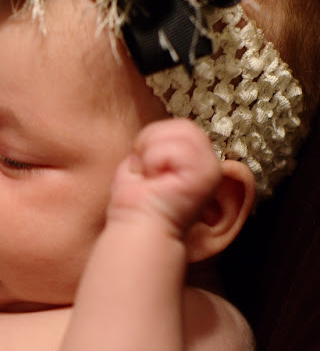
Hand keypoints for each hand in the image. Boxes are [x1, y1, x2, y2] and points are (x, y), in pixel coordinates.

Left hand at [107, 119, 221, 237]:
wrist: (139, 225)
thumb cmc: (138, 198)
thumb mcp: (148, 162)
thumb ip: (160, 144)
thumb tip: (153, 133)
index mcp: (198, 160)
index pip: (180, 127)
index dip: (154, 142)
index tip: (147, 169)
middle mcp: (210, 163)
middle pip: (182, 125)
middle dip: (153, 143)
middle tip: (148, 171)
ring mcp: (212, 168)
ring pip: (181, 131)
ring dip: (153, 153)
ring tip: (153, 175)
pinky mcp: (208, 174)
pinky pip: (174, 148)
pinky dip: (155, 161)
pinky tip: (157, 180)